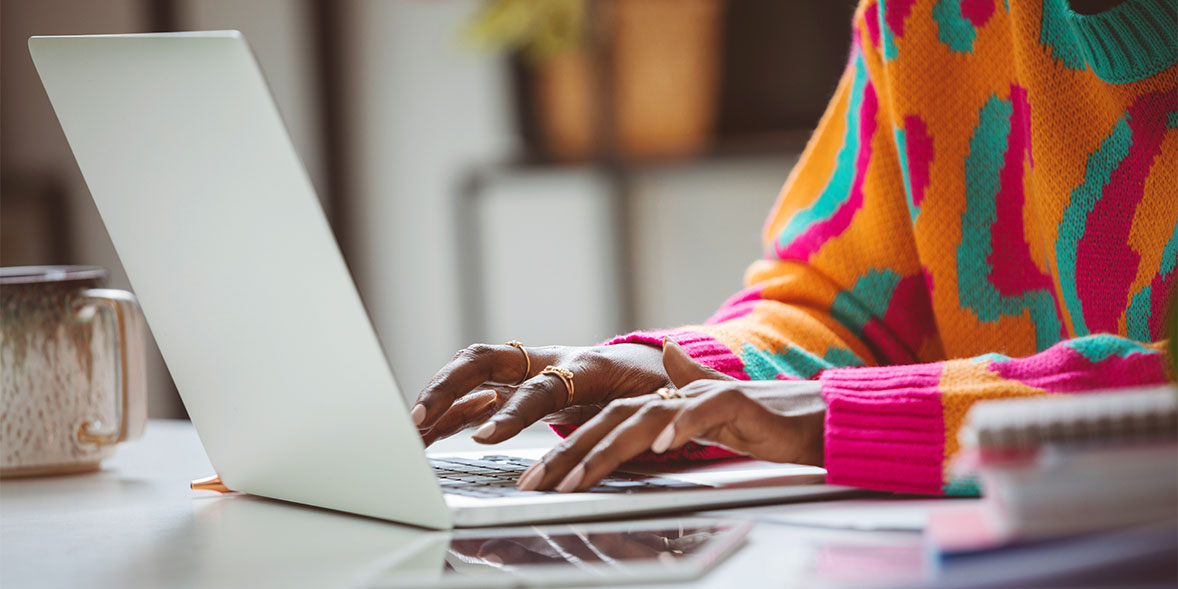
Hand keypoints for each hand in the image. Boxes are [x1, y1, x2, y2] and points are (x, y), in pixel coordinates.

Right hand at [413, 342, 667, 445]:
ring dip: (439, 397)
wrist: (648, 367)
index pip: (540, 387)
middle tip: (420, 418)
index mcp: (585, 364)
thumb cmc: (656, 381)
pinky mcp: (518, 386)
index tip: (486, 436)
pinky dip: (452, 411)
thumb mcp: (665, 388)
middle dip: (448, 386)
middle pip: (486, 361)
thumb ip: (663, 387)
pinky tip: (430, 429)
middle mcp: (548, 361)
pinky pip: (476, 395)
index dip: (512, 411)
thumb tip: (668, 378)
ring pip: (472, 373)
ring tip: (410, 427)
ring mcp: (529, 371)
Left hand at [515, 341, 825, 491]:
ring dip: (608, 447)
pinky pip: (703, 413)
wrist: (820, 415)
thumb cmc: (767, 421)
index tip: (537, 478)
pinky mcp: (738, 402)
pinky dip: (681, 426)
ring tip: (579, 475)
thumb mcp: (713, 412)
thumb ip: (686, 386)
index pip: (607, 422)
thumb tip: (666, 354)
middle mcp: (679, 395)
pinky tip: (660, 446)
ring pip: (645, 417)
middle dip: (570, 452)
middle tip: (536, 483)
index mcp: (667, 403)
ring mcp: (705, 397)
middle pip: (612, 419)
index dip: (570, 447)